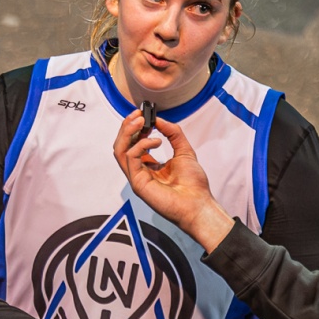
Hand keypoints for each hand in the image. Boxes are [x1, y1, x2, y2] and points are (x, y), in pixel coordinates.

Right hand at [114, 113, 232, 251]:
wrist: (198, 204)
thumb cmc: (193, 185)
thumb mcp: (184, 151)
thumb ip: (173, 134)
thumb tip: (159, 120)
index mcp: (148, 166)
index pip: (132, 143)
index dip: (134, 127)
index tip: (143, 114)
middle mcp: (140, 171)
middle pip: (121, 145)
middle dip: (127, 127)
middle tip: (138, 115)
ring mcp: (137, 178)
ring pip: (119, 150)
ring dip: (127, 132)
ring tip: (141, 122)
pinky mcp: (138, 183)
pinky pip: (130, 158)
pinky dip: (141, 145)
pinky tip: (156, 141)